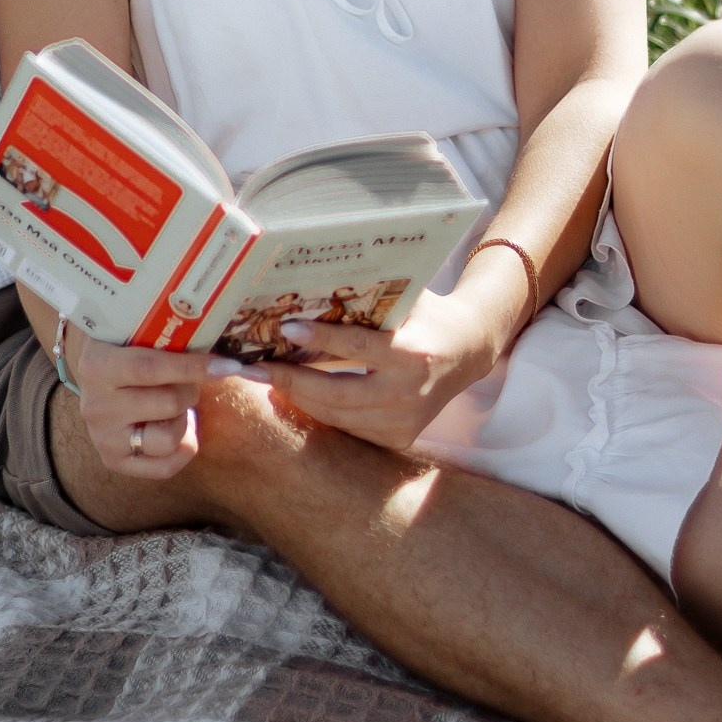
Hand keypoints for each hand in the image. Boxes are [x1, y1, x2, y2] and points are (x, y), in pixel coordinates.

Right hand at [59, 328, 211, 481]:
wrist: (96, 373)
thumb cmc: (128, 347)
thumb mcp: (138, 332)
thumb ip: (171, 338)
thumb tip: (224, 353)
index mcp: (97, 366)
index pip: (150, 368)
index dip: (192, 367)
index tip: (228, 365)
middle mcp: (95, 406)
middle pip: (168, 403)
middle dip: (190, 390)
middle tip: (186, 381)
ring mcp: (103, 438)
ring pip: (169, 438)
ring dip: (183, 419)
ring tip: (173, 404)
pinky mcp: (114, 461)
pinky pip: (165, 467)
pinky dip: (184, 446)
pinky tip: (178, 426)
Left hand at [258, 267, 523, 452]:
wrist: (468, 351)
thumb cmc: (427, 314)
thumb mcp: (406, 298)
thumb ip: (369, 296)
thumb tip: (311, 284)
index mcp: (412, 353)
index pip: (357, 347)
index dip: (319, 338)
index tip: (285, 327)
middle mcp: (409, 392)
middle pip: (338, 393)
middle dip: (291, 381)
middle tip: (254, 368)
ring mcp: (405, 421)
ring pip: (338, 415)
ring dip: (298, 398)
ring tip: (267, 379)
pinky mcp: (400, 438)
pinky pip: (350, 427)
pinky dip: (321, 411)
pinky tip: (298, 394)